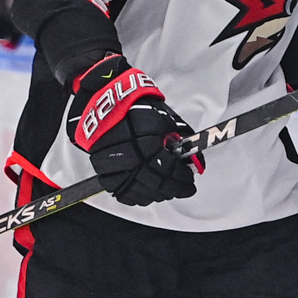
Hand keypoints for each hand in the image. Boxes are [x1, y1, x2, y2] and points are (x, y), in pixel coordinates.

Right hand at [67, 55, 201, 206]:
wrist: (107, 102)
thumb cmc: (138, 107)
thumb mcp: (167, 119)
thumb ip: (182, 142)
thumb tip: (195, 162)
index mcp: (147, 142)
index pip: (169, 171)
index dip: (183, 180)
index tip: (190, 183)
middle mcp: (129, 156)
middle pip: (155, 184)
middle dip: (172, 189)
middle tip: (182, 189)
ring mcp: (114, 165)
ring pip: (138, 191)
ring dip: (156, 194)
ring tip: (166, 191)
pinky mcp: (102, 169)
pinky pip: (120, 191)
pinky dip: (135, 196)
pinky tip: (147, 193)